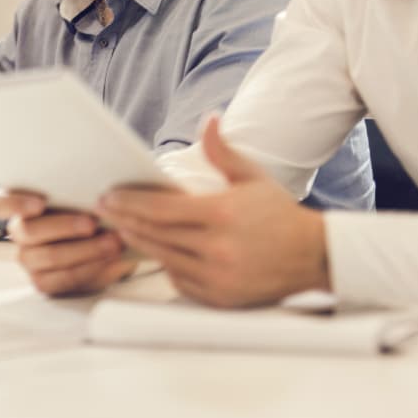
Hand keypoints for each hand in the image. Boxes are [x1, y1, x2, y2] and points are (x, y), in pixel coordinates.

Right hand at [0, 188, 134, 296]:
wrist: (99, 241)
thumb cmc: (84, 209)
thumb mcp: (78, 194)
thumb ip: (78, 190)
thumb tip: (96, 187)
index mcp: (15, 204)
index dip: (16, 203)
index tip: (40, 203)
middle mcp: (19, 231)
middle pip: (28, 231)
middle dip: (64, 227)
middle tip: (92, 223)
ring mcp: (29, 258)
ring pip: (48, 255)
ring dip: (84, 249)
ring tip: (111, 242)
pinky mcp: (44, 281)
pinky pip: (63, 278)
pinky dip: (90, 268)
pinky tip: (108, 260)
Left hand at [94, 116, 328, 307]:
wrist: (314, 257)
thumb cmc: (279, 214)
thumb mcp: (252, 178)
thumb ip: (223, 151)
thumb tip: (208, 119)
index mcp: (222, 215)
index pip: (159, 209)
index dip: (128, 203)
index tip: (108, 197)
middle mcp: (218, 249)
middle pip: (154, 235)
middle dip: (124, 221)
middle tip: (103, 211)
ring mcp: (218, 278)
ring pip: (163, 258)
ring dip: (139, 243)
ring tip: (121, 228)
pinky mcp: (220, 299)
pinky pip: (179, 281)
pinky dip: (166, 265)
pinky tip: (156, 251)